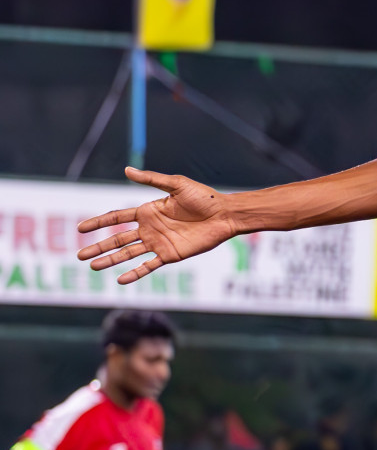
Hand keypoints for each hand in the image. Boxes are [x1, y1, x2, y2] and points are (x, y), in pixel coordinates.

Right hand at [77, 168, 239, 283]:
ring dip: (111, 261)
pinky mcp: (171, 255)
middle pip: (118, 239)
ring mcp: (159, 243)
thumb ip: (152, 179)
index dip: (99, 222)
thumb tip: (127, 170)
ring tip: (93, 267)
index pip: (117, 218)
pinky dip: (135, 273)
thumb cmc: (204, 197)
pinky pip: (149, 266)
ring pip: (129, 254)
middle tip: (79, 255)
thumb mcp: (177, 185)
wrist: (225, 215)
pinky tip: (121, 280)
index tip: (80, 228)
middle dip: (99, 247)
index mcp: (148, 210)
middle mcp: (150, 228)